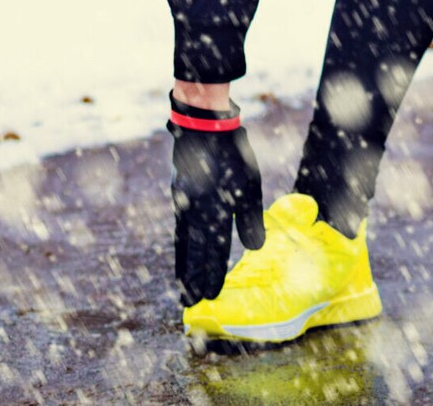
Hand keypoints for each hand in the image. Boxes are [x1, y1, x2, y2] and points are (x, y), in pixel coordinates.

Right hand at [167, 98, 265, 305]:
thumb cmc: (233, 155)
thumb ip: (250, 219)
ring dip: (182, 267)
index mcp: (215, 213)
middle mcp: (195, 214)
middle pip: (194, 254)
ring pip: (183, 243)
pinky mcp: (178, 195)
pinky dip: (179, 245)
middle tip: (188, 304)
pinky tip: (181, 251)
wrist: (203, 127)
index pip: (215, 253)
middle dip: (193, 279)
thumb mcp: (250, 186)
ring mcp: (183, 205)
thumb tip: (254, 248)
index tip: (211, 295)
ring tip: (180, 286)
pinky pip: (178, 228)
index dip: (213, 274)